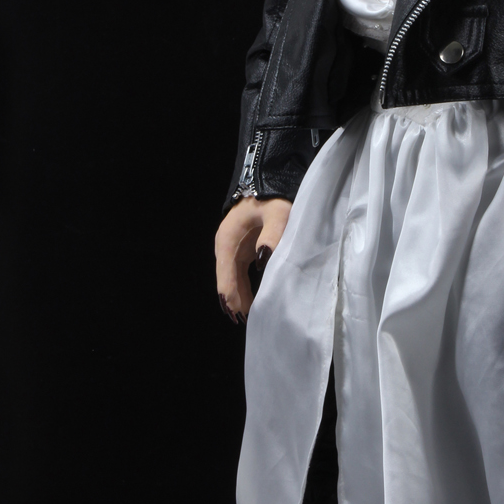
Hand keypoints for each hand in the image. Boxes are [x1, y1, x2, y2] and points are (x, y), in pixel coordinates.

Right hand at [215, 196, 291, 320]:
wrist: (270, 181)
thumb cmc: (273, 198)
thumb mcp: (277, 213)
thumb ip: (272, 234)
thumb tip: (264, 259)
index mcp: (228, 239)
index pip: (226, 273)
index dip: (231, 294)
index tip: (238, 313)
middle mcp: (226, 246)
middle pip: (226, 279)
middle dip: (235, 301)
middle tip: (246, 322)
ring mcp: (233, 248)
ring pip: (232, 279)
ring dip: (239, 297)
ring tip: (248, 318)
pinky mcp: (243, 250)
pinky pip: (239, 274)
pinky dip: (243, 289)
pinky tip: (250, 303)